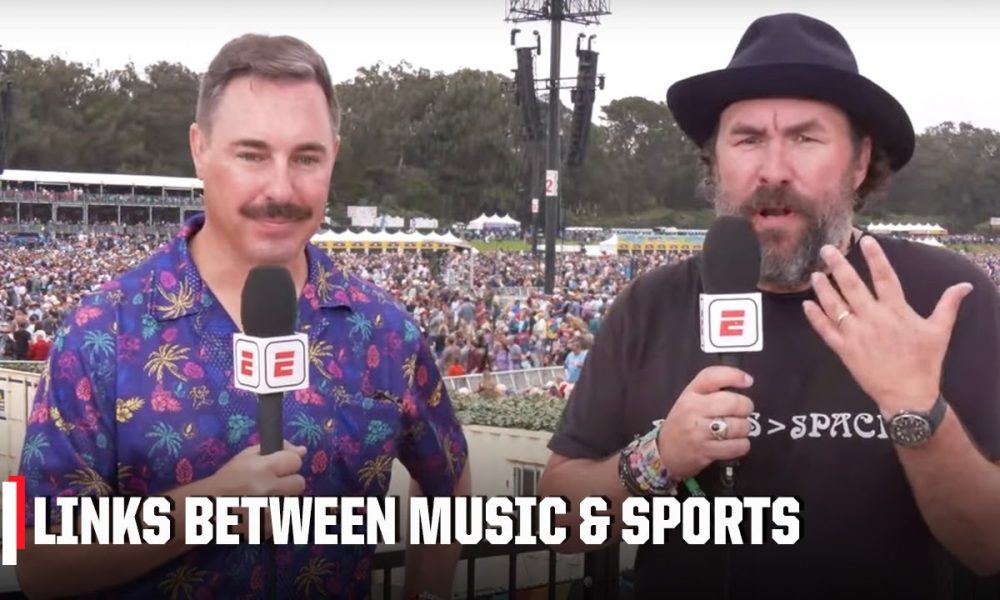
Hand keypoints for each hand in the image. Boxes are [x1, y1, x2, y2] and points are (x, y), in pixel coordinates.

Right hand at [208, 441, 307, 538]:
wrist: (208, 509)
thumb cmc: (228, 478)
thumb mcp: (247, 457)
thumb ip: (277, 449)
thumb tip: (303, 450)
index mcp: (263, 469)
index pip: (296, 461)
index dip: (289, 463)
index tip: (280, 466)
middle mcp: (269, 490)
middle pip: (299, 483)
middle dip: (289, 482)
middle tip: (273, 484)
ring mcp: (270, 511)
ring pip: (294, 501)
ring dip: (283, 498)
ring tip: (265, 499)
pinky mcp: (269, 528)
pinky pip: (285, 518)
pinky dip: (276, 515)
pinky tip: (261, 512)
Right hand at [657, 366, 754, 481]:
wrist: (665, 451)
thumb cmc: (684, 422)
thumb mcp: (690, 399)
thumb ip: (712, 389)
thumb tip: (745, 380)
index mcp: (690, 394)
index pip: (712, 376)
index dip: (734, 375)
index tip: (748, 381)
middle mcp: (693, 410)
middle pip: (734, 402)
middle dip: (746, 408)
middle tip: (742, 412)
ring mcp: (698, 431)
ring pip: (739, 426)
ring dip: (744, 429)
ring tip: (736, 430)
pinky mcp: (706, 451)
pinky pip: (737, 446)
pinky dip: (742, 445)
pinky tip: (734, 443)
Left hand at [802, 236, 972, 414]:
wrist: (908, 395)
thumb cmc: (925, 362)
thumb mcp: (940, 331)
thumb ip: (949, 305)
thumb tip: (965, 285)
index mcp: (897, 311)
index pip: (885, 277)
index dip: (875, 257)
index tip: (865, 239)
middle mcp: (874, 318)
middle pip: (852, 286)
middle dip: (838, 266)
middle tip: (826, 250)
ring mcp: (856, 334)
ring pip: (835, 306)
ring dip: (823, 289)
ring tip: (815, 274)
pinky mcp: (844, 350)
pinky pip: (826, 331)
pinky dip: (815, 318)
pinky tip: (806, 305)